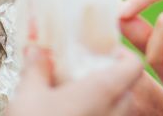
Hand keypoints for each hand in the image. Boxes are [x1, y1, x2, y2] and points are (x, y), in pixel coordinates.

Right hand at [1, 46, 142, 115]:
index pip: (134, 65)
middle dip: (107, 78)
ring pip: (115, 110)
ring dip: (99, 101)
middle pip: (125, 88)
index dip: (121, 54)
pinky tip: (68, 114)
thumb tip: (36, 52)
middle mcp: (115, 111)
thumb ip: (37, 69)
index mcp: (105, 90)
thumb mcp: (28, 95)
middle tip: (80, 73)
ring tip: (70, 97)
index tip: (100, 52)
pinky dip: (93, 115)